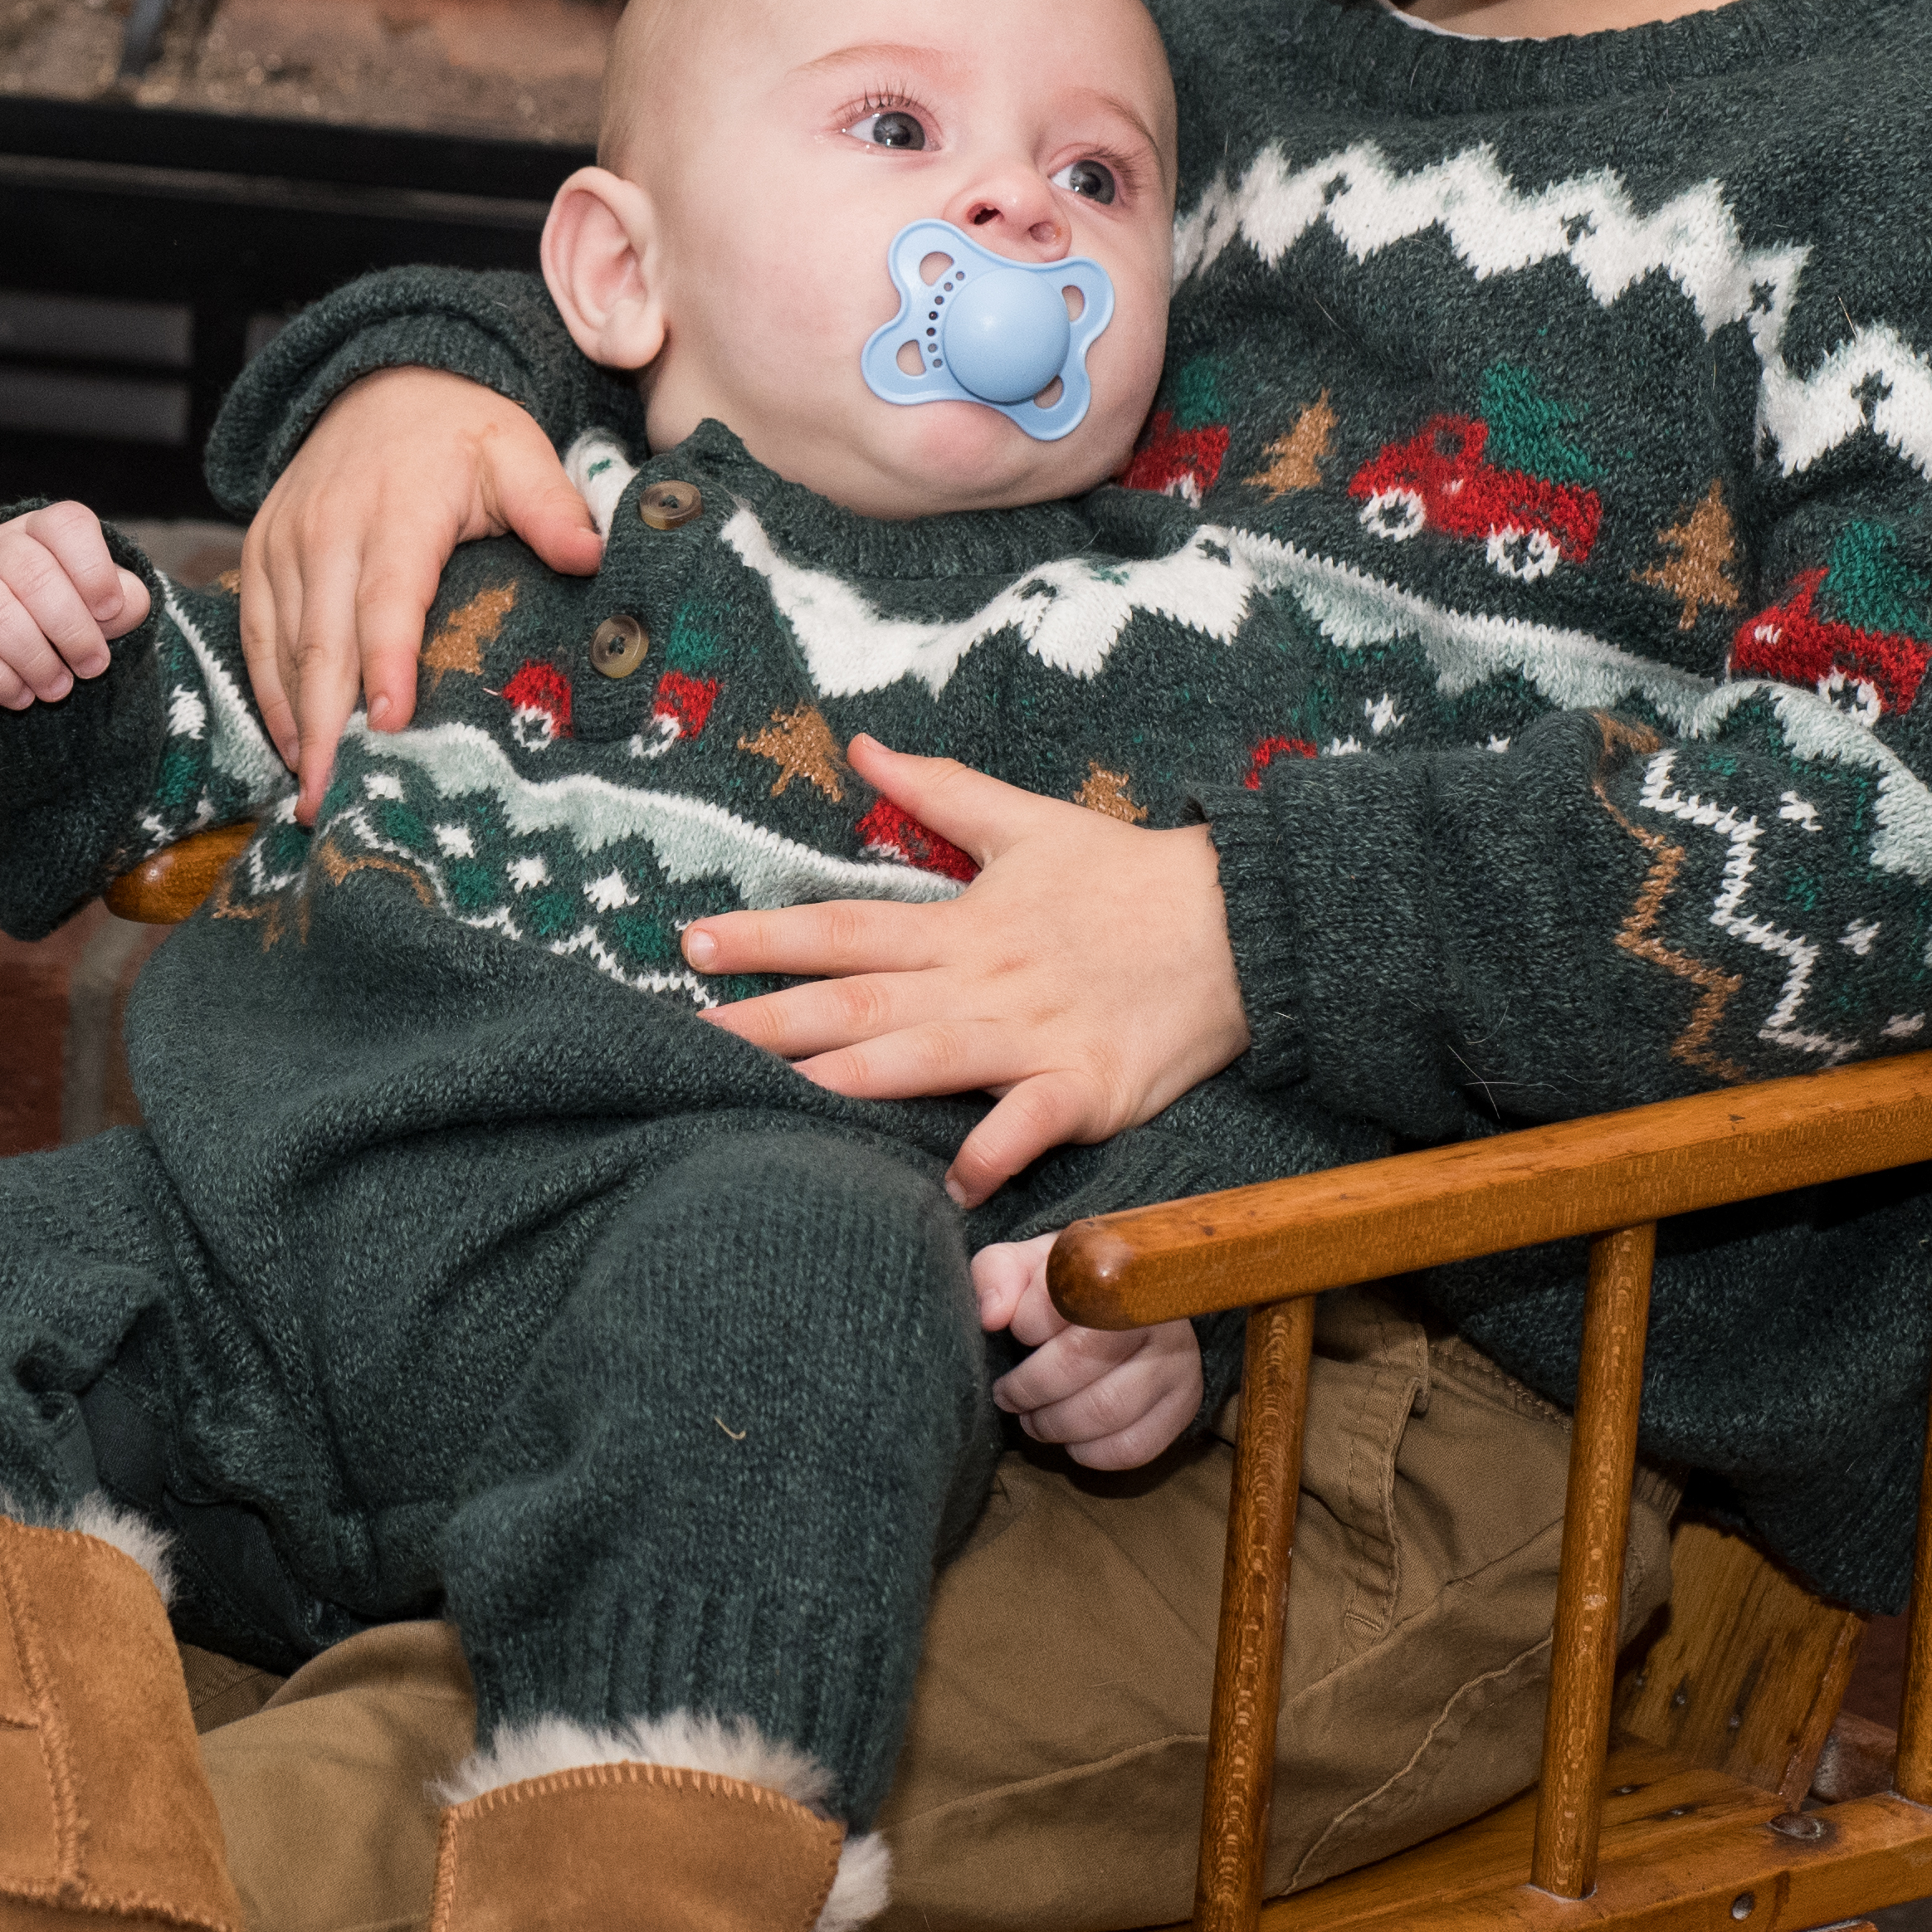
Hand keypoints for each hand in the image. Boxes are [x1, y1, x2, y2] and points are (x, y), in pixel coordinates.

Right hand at [0, 501, 147, 705]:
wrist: (0, 647)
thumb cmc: (63, 616)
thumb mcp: (101, 605)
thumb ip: (124, 601)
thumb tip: (124, 606)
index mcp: (41, 530)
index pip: (67, 525)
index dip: (94, 571)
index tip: (110, 613)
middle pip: (31, 572)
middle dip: (71, 628)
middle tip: (92, 668)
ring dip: (33, 657)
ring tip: (58, 689)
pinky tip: (20, 695)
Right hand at [231, 368, 598, 810]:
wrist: (382, 381)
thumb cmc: (460, 432)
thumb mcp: (517, 450)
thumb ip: (552, 505)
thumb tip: (593, 555)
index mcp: (399, 509)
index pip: (389, 598)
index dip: (386, 661)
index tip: (390, 723)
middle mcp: (330, 529)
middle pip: (324, 641)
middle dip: (327, 727)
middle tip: (331, 801)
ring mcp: (286, 542)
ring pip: (285, 647)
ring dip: (297, 723)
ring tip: (311, 795)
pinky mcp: (260, 551)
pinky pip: (256, 633)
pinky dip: (269, 693)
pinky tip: (292, 744)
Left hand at [689, 740, 1249, 1194]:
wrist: (1240, 923)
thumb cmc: (1127, 876)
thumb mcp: (1027, 822)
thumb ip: (937, 791)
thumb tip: (862, 745)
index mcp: (961, 923)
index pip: (844, 928)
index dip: (767, 936)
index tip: (692, 944)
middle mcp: (982, 979)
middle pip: (860, 1000)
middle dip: (772, 1023)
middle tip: (691, 1043)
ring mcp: (1033, 1034)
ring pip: (926, 1059)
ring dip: (851, 1083)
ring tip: (776, 1106)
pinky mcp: (1090, 1083)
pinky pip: (1035, 1120)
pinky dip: (999, 1149)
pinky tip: (954, 1186)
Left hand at [974, 1235, 1202, 1473]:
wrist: (1130, 1300)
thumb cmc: (1067, 1286)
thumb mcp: (1026, 1264)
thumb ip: (996, 1274)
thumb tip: (992, 1316)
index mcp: (1116, 1268)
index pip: (1060, 1302)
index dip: (1024, 1327)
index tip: (1014, 1334)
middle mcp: (1155, 1312)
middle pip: (1080, 1362)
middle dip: (1029, 1389)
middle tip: (1008, 1395)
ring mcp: (1177, 1359)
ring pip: (1107, 1411)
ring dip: (1055, 1426)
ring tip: (1033, 1419)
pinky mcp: (1184, 1401)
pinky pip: (1134, 1446)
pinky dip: (1090, 1453)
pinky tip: (1073, 1438)